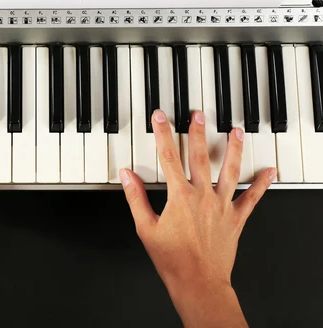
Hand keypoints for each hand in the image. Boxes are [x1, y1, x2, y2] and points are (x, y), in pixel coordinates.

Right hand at [120, 110, 274, 327]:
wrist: (198, 282)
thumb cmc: (172, 259)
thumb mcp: (145, 228)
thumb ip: (135, 198)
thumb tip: (127, 175)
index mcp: (179, 197)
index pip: (168, 157)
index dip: (163, 134)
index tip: (160, 117)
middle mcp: (203, 196)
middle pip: (200, 157)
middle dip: (198, 133)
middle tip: (198, 115)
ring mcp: (222, 206)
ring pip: (230, 171)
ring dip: (233, 149)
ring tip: (235, 131)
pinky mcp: (236, 218)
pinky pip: (252, 198)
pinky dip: (262, 184)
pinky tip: (270, 171)